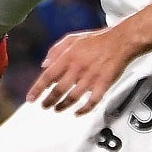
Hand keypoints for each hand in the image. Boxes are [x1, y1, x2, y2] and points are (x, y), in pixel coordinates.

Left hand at [28, 24, 143, 113]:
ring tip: (58, 109)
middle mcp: (77, 68)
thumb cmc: (96, 40)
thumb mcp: (71, 39)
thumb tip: (44, 64)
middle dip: (49, 101)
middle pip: (58, 90)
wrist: (120, 41)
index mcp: (68, 57)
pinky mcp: (103, 83)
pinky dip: (84, 109)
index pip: (48, 76)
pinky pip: (92, 101)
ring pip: (73, 97)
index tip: (31, 99)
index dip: (37, 89)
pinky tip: (78, 112)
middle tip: (45, 106)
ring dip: (63, 106)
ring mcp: (91, 77)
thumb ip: (55, 51)